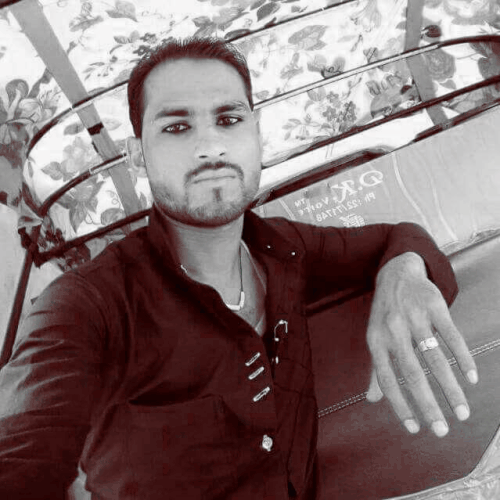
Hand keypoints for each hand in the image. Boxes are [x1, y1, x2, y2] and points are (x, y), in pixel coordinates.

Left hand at [366, 252, 477, 436]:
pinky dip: (463, 358)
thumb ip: (376, 369)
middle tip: (443, 430)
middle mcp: (393, 330)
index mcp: (376, 341)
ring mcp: (414, 317)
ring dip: (450, 388)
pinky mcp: (434, 306)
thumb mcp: (376, 338)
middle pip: (412, 374)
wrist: (396, 274)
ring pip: (435, 359)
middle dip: (429, 405)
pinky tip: (471, 378)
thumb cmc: (385, 314)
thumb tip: (373, 400)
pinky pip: (452, 336)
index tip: (415, 429)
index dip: (399, 405)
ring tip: (462, 412)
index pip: (386, 379)